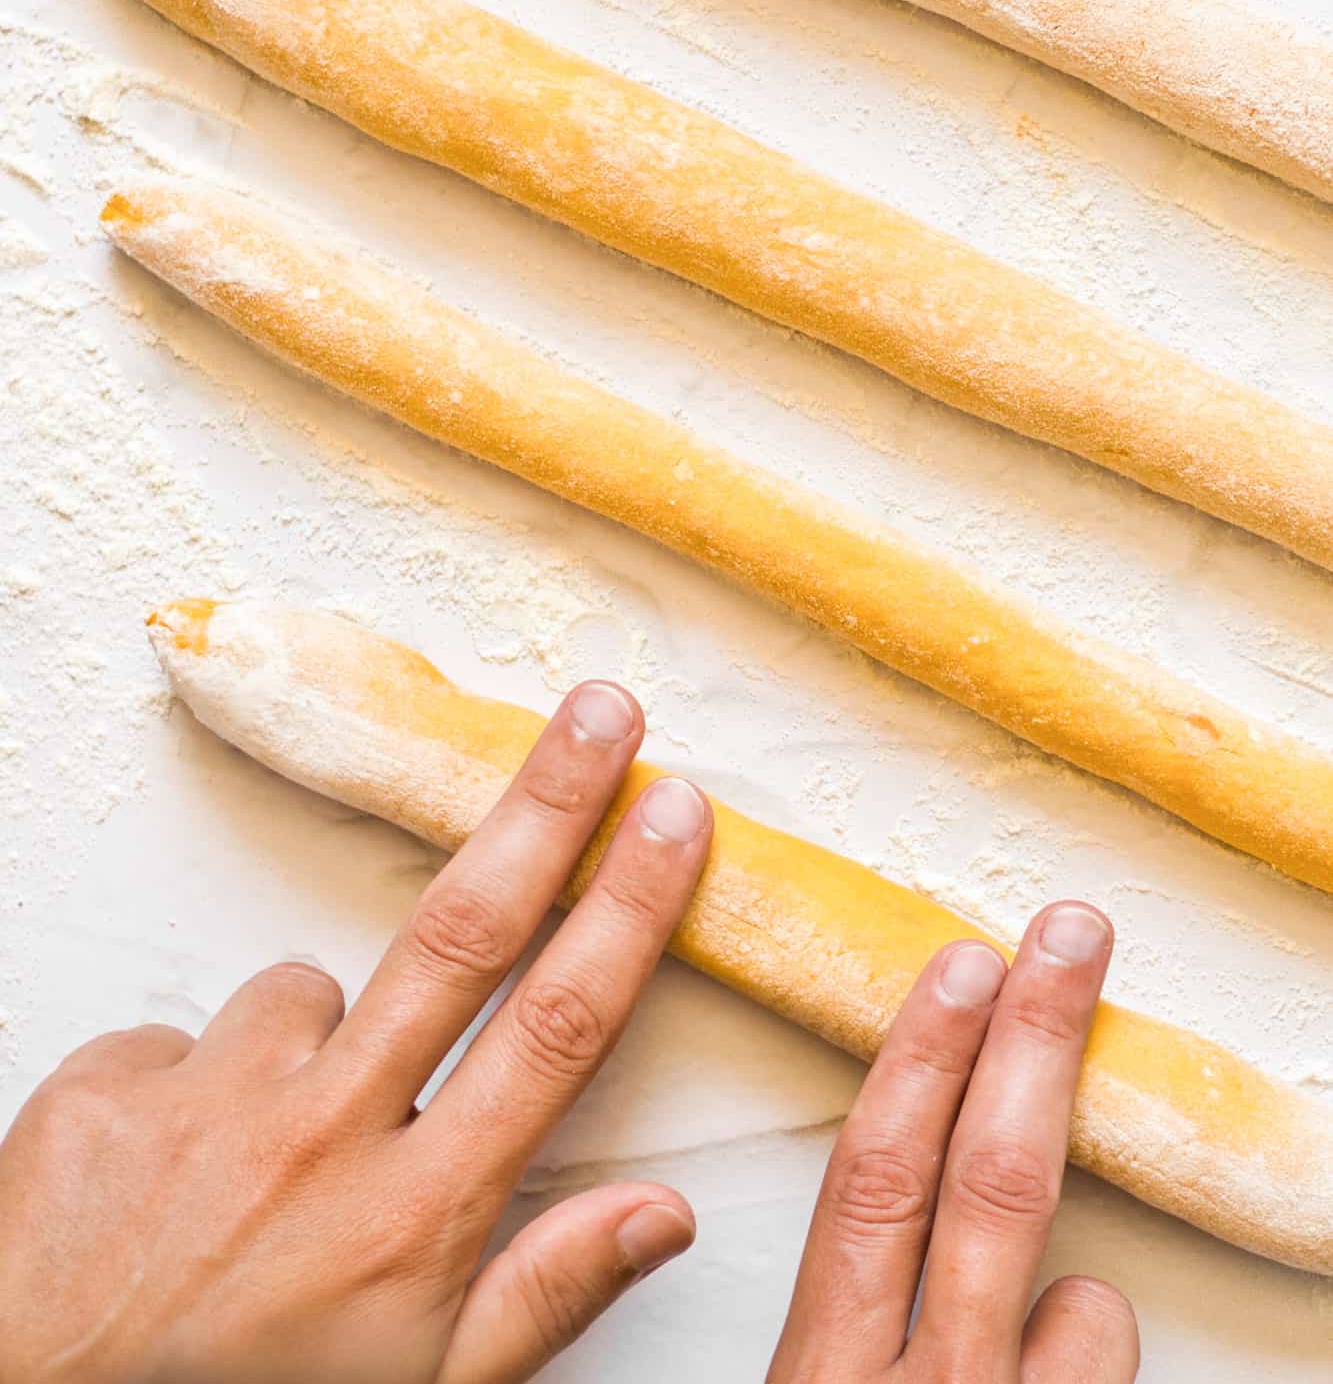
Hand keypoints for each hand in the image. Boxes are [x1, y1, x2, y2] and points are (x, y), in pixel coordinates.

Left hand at [0, 681, 711, 1382]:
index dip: (628, 908)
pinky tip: (166, 1180)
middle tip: (597, 708)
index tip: (674, 811)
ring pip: (303, 998)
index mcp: (411, 1218)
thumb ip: (542, 1296)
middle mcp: (319, 1141)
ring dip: (309, 1049)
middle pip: (463, 934)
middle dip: (546, 807)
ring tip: (264, 1166)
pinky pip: (180, 1044)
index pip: (556, 1030)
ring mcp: (207, 1105)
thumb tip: (662, 1212)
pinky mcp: (106, 1088)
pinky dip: (192, 1093)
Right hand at [768, 902, 1138, 1382]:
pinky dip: (1088, 1346)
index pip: (874, 1181)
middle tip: (1068, 938)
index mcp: (820, 1376)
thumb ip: (850, 1338)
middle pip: (983, 1186)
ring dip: (1082, 1263)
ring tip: (1055, 1273)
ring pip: (1076, 1292)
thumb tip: (894, 1247)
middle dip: (1032, 1043)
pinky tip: (1060, 1376)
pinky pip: (1101, 1361)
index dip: (923, 1059)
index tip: (964, 963)